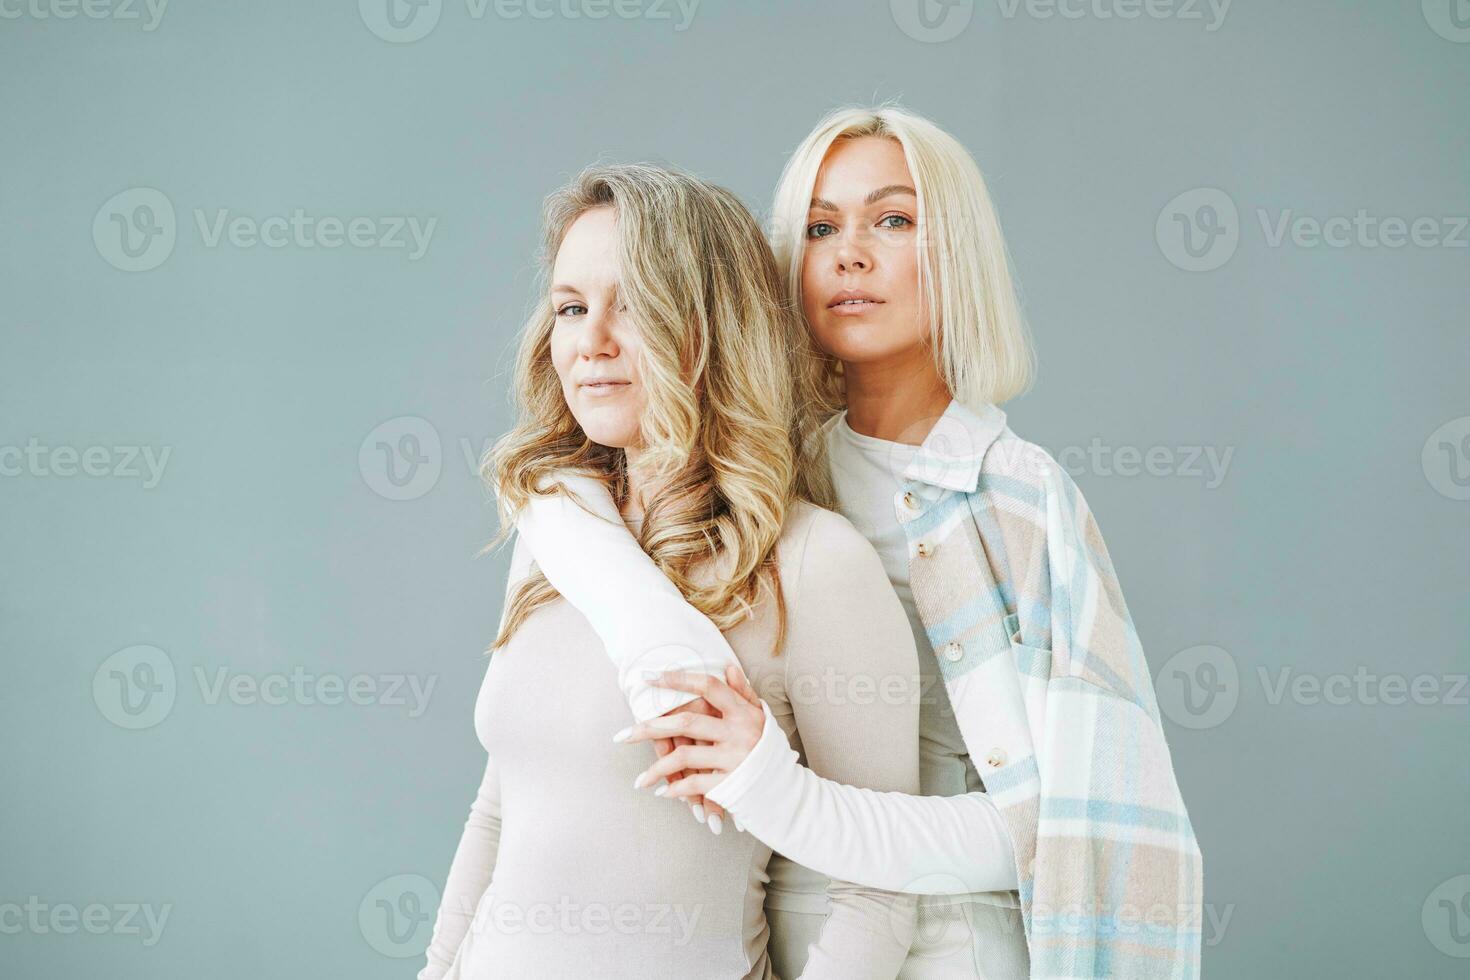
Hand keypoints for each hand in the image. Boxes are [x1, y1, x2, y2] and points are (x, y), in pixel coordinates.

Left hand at [617, 664, 764, 805]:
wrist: (788, 791)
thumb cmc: (770, 751)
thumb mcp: (760, 717)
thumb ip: (743, 693)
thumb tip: (727, 667)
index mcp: (742, 712)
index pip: (707, 687)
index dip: (678, 679)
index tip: (649, 677)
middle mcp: (738, 731)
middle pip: (686, 722)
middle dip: (650, 728)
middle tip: (622, 736)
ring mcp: (733, 758)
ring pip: (684, 757)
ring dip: (657, 769)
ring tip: (640, 781)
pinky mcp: (730, 783)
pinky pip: (695, 784)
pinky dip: (676, 790)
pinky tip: (662, 793)